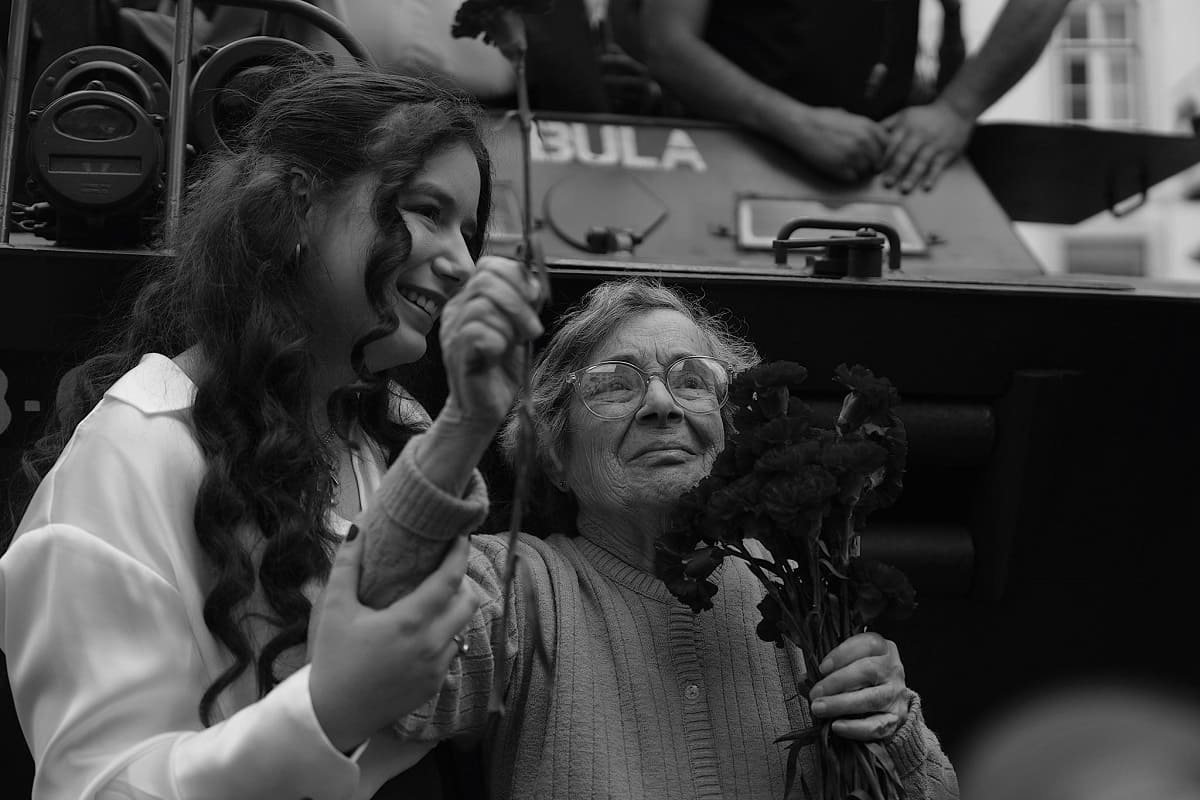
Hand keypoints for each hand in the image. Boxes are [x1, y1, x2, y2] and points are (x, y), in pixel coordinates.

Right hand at [309, 528, 478, 751]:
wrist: (332, 716)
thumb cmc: (332, 659)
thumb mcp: (335, 609)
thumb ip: (347, 564)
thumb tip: (358, 526)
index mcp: (410, 622)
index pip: (450, 580)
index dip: (459, 554)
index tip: (461, 536)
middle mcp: (431, 645)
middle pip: (468, 602)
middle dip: (462, 582)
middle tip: (445, 569)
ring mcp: (436, 668)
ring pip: (462, 628)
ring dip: (455, 610)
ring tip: (435, 599)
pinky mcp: (434, 685)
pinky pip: (452, 652)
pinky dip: (446, 636)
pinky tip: (425, 632)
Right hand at [438, 255, 543, 430]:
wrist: (485, 407)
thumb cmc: (500, 368)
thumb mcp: (518, 328)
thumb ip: (523, 303)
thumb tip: (534, 282)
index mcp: (470, 299)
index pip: (489, 265)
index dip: (516, 276)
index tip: (534, 297)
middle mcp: (457, 310)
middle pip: (486, 279)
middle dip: (518, 301)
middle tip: (531, 329)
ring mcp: (453, 330)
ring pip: (483, 305)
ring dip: (510, 325)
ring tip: (515, 344)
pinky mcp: (455, 351)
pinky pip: (478, 332)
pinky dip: (497, 342)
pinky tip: (498, 354)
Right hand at [777, 105, 888, 182]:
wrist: (802, 127)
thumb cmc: (822, 120)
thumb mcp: (849, 117)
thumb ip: (864, 128)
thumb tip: (873, 138)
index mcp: (868, 127)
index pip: (887, 145)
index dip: (881, 151)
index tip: (873, 154)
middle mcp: (864, 141)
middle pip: (878, 160)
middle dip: (870, 162)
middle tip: (857, 161)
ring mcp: (853, 155)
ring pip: (865, 171)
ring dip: (857, 169)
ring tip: (843, 162)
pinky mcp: (841, 167)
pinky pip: (852, 177)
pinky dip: (846, 175)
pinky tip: (837, 166)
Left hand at [808, 632, 908, 740]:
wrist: (889, 703)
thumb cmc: (863, 679)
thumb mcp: (850, 664)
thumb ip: (830, 668)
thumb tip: (804, 679)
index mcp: (882, 649)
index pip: (867, 644)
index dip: (842, 655)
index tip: (822, 668)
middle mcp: (893, 670)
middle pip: (868, 670)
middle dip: (836, 682)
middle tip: (815, 693)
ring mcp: (896, 695)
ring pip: (871, 699)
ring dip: (841, 704)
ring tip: (819, 709)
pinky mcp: (896, 719)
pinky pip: (876, 726)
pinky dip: (855, 728)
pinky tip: (837, 726)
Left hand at [880, 99, 974, 192]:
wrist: (955, 110)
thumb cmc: (925, 116)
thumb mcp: (904, 115)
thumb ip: (886, 125)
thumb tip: (867, 136)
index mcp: (906, 127)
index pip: (892, 144)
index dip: (884, 158)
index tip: (876, 170)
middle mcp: (919, 135)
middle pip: (906, 154)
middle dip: (896, 169)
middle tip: (887, 183)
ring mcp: (933, 144)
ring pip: (921, 161)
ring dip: (912, 176)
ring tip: (904, 188)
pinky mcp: (946, 151)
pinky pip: (938, 165)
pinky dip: (933, 176)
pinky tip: (927, 186)